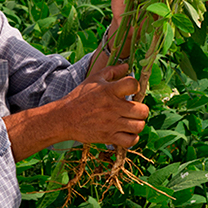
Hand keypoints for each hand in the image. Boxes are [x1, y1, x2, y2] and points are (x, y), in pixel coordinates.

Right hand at [3, 63, 148, 160]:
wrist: (65, 118)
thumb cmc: (80, 97)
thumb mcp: (94, 79)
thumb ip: (112, 71)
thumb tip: (127, 66)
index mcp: (109, 91)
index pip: (133, 85)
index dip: (136, 86)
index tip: (131, 90)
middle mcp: (113, 108)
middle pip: (142, 110)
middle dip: (142, 109)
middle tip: (134, 109)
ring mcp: (112, 124)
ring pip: (139, 126)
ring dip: (138, 123)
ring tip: (131, 121)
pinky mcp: (109, 137)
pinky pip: (131, 141)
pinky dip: (132, 137)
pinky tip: (127, 132)